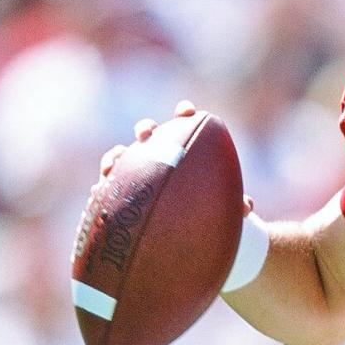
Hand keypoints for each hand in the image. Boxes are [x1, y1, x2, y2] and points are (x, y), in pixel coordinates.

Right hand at [99, 100, 253, 216]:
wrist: (189, 232)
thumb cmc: (210, 211)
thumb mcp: (224, 210)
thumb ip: (235, 205)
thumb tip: (247, 207)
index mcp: (185, 151)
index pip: (186, 124)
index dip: (184, 113)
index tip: (187, 112)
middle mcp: (159, 156)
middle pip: (149, 134)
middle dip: (145, 129)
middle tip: (146, 134)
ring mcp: (138, 172)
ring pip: (123, 157)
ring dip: (115, 156)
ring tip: (113, 165)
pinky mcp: (121, 191)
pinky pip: (108, 186)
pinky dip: (103, 187)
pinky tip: (97, 194)